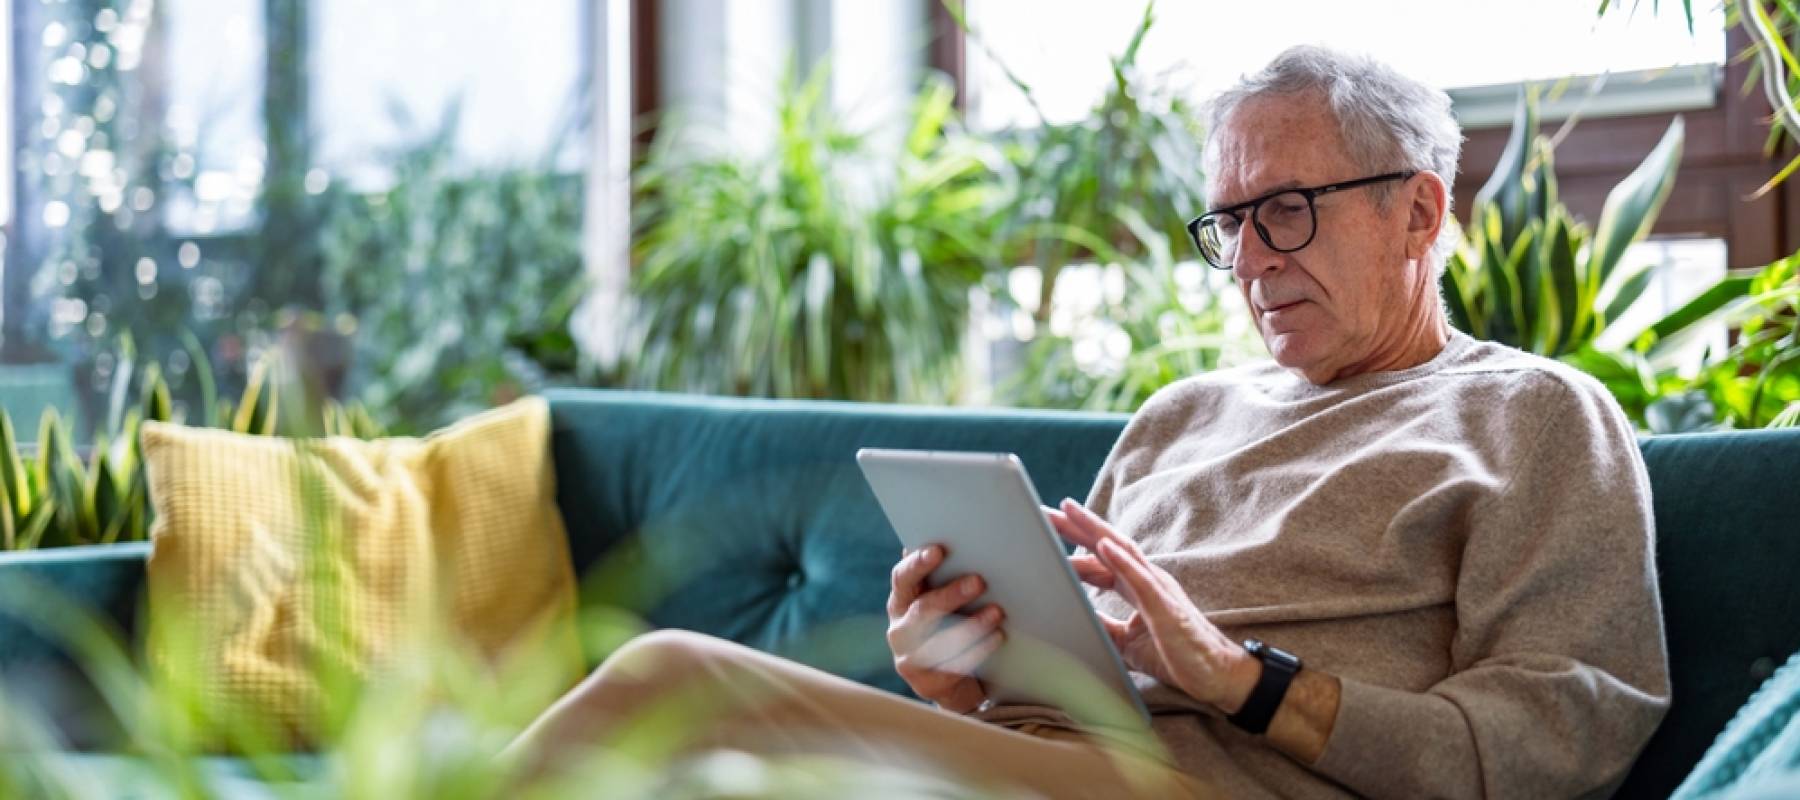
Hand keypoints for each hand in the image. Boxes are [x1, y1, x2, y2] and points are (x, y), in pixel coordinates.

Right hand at [885, 544, 1006, 713]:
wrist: (956, 683)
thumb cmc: (955, 627)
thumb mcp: (946, 603)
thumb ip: (948, 577)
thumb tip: (972, 539)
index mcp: (902, 601)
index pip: (903, 578)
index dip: (917, 563)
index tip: (938, 549)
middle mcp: (900, 628)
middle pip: (921, 609)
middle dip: (950, 594)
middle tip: (980, 581)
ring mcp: (909, 658)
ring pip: (938, 641)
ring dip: (970, 625)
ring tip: (998, 612)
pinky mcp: (926, 683)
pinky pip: (953, 666)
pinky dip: (978, 650)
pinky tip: (998, 637)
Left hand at [1044, 499, 1258, 713]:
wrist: (1215, 674)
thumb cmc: (1176, 654)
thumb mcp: (1126, 642)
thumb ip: (1104, 626)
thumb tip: (1076, 619)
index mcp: (1136, 586)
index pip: (1099, 558)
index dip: (1072, 543)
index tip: (1044, 530)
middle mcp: (1146, 578)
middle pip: (1106, 544)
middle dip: (1075, 526)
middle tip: (1044, 510)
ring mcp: (1157, 588)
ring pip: (1122, 550)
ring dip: (1093, 530)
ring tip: (1068, 510)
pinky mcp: (1166, 606)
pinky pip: (1141, 579)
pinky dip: (1121, 560)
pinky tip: (1102, 546)